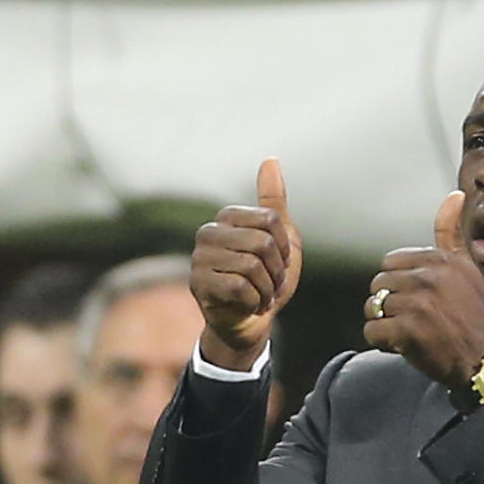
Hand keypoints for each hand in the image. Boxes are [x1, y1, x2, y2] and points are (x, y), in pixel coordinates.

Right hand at [192, 158, 302, 368]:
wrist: (250, 324)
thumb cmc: (265, 281)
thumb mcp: (280, 242)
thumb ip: (274, 204)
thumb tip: (271, 160)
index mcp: (228, 217)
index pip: (271, 220)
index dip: (284, 249)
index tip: (278, 264)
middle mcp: (209, 232)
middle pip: (263, 243)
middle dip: (277, 272)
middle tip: (269, 285)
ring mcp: (199, 257)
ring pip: (252, 266)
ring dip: (267, 290)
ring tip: (259, 295)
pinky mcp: (199, 283)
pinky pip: (240, 287)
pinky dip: (255, 302)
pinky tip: (248, 305)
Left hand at [363, 191, 483, 387]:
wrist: (481, 362)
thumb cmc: (471, 320)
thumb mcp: (467, 271)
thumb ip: (452, 235)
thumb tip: (454, 196)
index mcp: (442, 261)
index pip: (391, 262)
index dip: (400, 286)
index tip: (420, 301)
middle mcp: (430, 278)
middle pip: (379, 284)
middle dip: (390, 305)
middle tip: (415, 320)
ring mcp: (418, 304)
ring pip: (373, 307)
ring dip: (385, 324)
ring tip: (410, 333)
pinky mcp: (407, 330)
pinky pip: (371, 331)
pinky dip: (382, 342)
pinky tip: (404, 346)